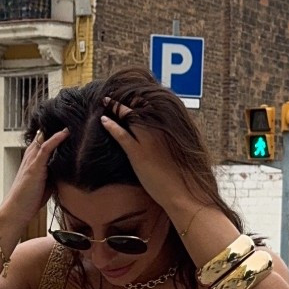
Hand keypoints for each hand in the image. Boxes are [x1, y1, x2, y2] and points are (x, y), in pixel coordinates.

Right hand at [1, 127, 68, 226]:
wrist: (16, 210)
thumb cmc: (30, 199)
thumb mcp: (46, 183)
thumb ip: (55, 172)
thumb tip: (71, 168)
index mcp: (34, 158)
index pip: (46, 139)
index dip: (57, 131)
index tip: (73, 124)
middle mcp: (32, 155)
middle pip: (45, 134)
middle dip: (58, 125)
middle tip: (75, 116)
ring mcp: (32, 159)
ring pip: (45, 137)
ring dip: (58, 128)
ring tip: (74, 118)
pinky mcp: (34, 166)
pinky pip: (46, 147)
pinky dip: (56, 139)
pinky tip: (66, 132)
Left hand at [97, 104, 199, 222]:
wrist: (183, 193)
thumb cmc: (184, 176)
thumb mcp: (182, 150)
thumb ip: (173, 138)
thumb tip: (167, 133)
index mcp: (172, 127)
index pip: (153, 105)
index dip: (140, 99)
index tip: (131, 96)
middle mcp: (160, 130)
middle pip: (140, 107)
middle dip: (126, 100)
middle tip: (114, 96)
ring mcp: (148, 140)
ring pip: (129, 116)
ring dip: (115, 108)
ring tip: (106, 102)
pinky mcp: (138, 153)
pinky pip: (121, 135)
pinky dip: (111, 126)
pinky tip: (104, 120)